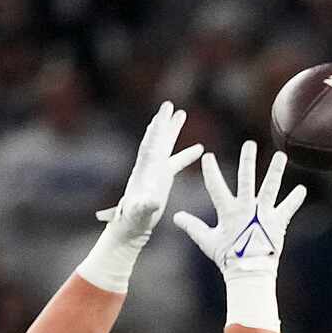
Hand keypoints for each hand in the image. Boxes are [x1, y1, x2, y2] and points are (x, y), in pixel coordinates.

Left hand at [79, 101, 203, 290]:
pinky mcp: (162, 179)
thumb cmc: (134, 221)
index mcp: (144, 171)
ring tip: (182, 113)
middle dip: (163, 122)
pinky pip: (175, 161)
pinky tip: (200, 148)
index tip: (164, 113)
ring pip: (165, 145)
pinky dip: (186, 154)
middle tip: (169, 104)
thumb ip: (146, 205)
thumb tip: (153, 200)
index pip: (152, 144)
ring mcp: (155, 171)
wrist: (131, 227)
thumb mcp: (141, 213)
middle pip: (156, 139)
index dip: (158, 129)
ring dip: (173, 130)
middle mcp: (148, 166)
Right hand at [173, 143, 307, 330]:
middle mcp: (247, 209)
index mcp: (228, 211)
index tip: (208, 156)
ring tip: (281, 156)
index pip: (216, 186)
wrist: (249, 272)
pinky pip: (288, 208)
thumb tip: (176, 217)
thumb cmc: (227, 258)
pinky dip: (295, 199)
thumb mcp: (207, 241)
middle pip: (247, 180)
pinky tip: (302, 189)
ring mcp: (263, 214)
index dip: (210, 171)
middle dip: (248, 161)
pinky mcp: (277, 223)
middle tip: (250, 144)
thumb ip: (193, 226)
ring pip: (270, 188)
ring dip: (276, 171)